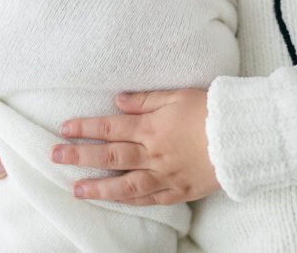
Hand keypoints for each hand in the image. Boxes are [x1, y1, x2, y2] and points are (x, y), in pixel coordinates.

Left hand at [51, 88, 219, 205]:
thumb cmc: (211, 111)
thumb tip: (118, 101)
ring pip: (125, 185)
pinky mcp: (180, 190)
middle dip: (79, 156)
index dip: (85, 128)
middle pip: (110, 157)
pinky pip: (151, 199)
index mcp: (151, 128)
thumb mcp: (177, 95)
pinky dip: (132, 202)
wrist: (241, 137)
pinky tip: (117, 201)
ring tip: (77, 189)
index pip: (110, 128)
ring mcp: (165, 176)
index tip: (63, 128)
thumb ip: (145, 100)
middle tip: (55, 156)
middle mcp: (153, 154)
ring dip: (98, 188)